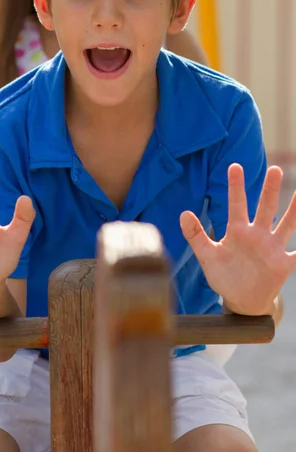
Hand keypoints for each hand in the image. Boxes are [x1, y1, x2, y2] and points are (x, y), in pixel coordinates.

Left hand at [180, 164, 295, 315]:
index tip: (234, 166)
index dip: (235, 186)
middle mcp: (257, 234)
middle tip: (274, 169)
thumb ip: (195, 235)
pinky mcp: (283, 264)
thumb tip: (183, 213)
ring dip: (294, 210)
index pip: (236, 204)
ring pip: (286, 225)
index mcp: (237, 231)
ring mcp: (272, 248)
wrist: (241, 301)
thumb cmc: (224, 275)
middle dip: (270, 189)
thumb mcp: (206, 256)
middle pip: (265, 208)